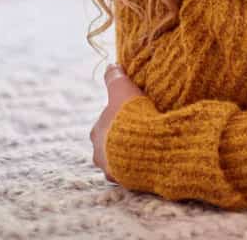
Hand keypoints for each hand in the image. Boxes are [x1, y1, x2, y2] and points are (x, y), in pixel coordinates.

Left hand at [91, 64, 143, 182]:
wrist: (145, 146)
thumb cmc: (132, 117)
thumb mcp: (123, 90)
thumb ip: (116, 78)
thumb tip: (110, 65)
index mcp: (96, 131)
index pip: (104, 124)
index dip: (118, 118)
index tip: (133, 115)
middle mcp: (98, 152)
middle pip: (108, 144)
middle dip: (120, 139)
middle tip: (142, 131)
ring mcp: (110, 168)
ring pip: (117, 160)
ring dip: (128, 155)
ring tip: (148, 146)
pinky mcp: (124, 181)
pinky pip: (130, 173)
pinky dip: (138, 167)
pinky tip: (151, 159)